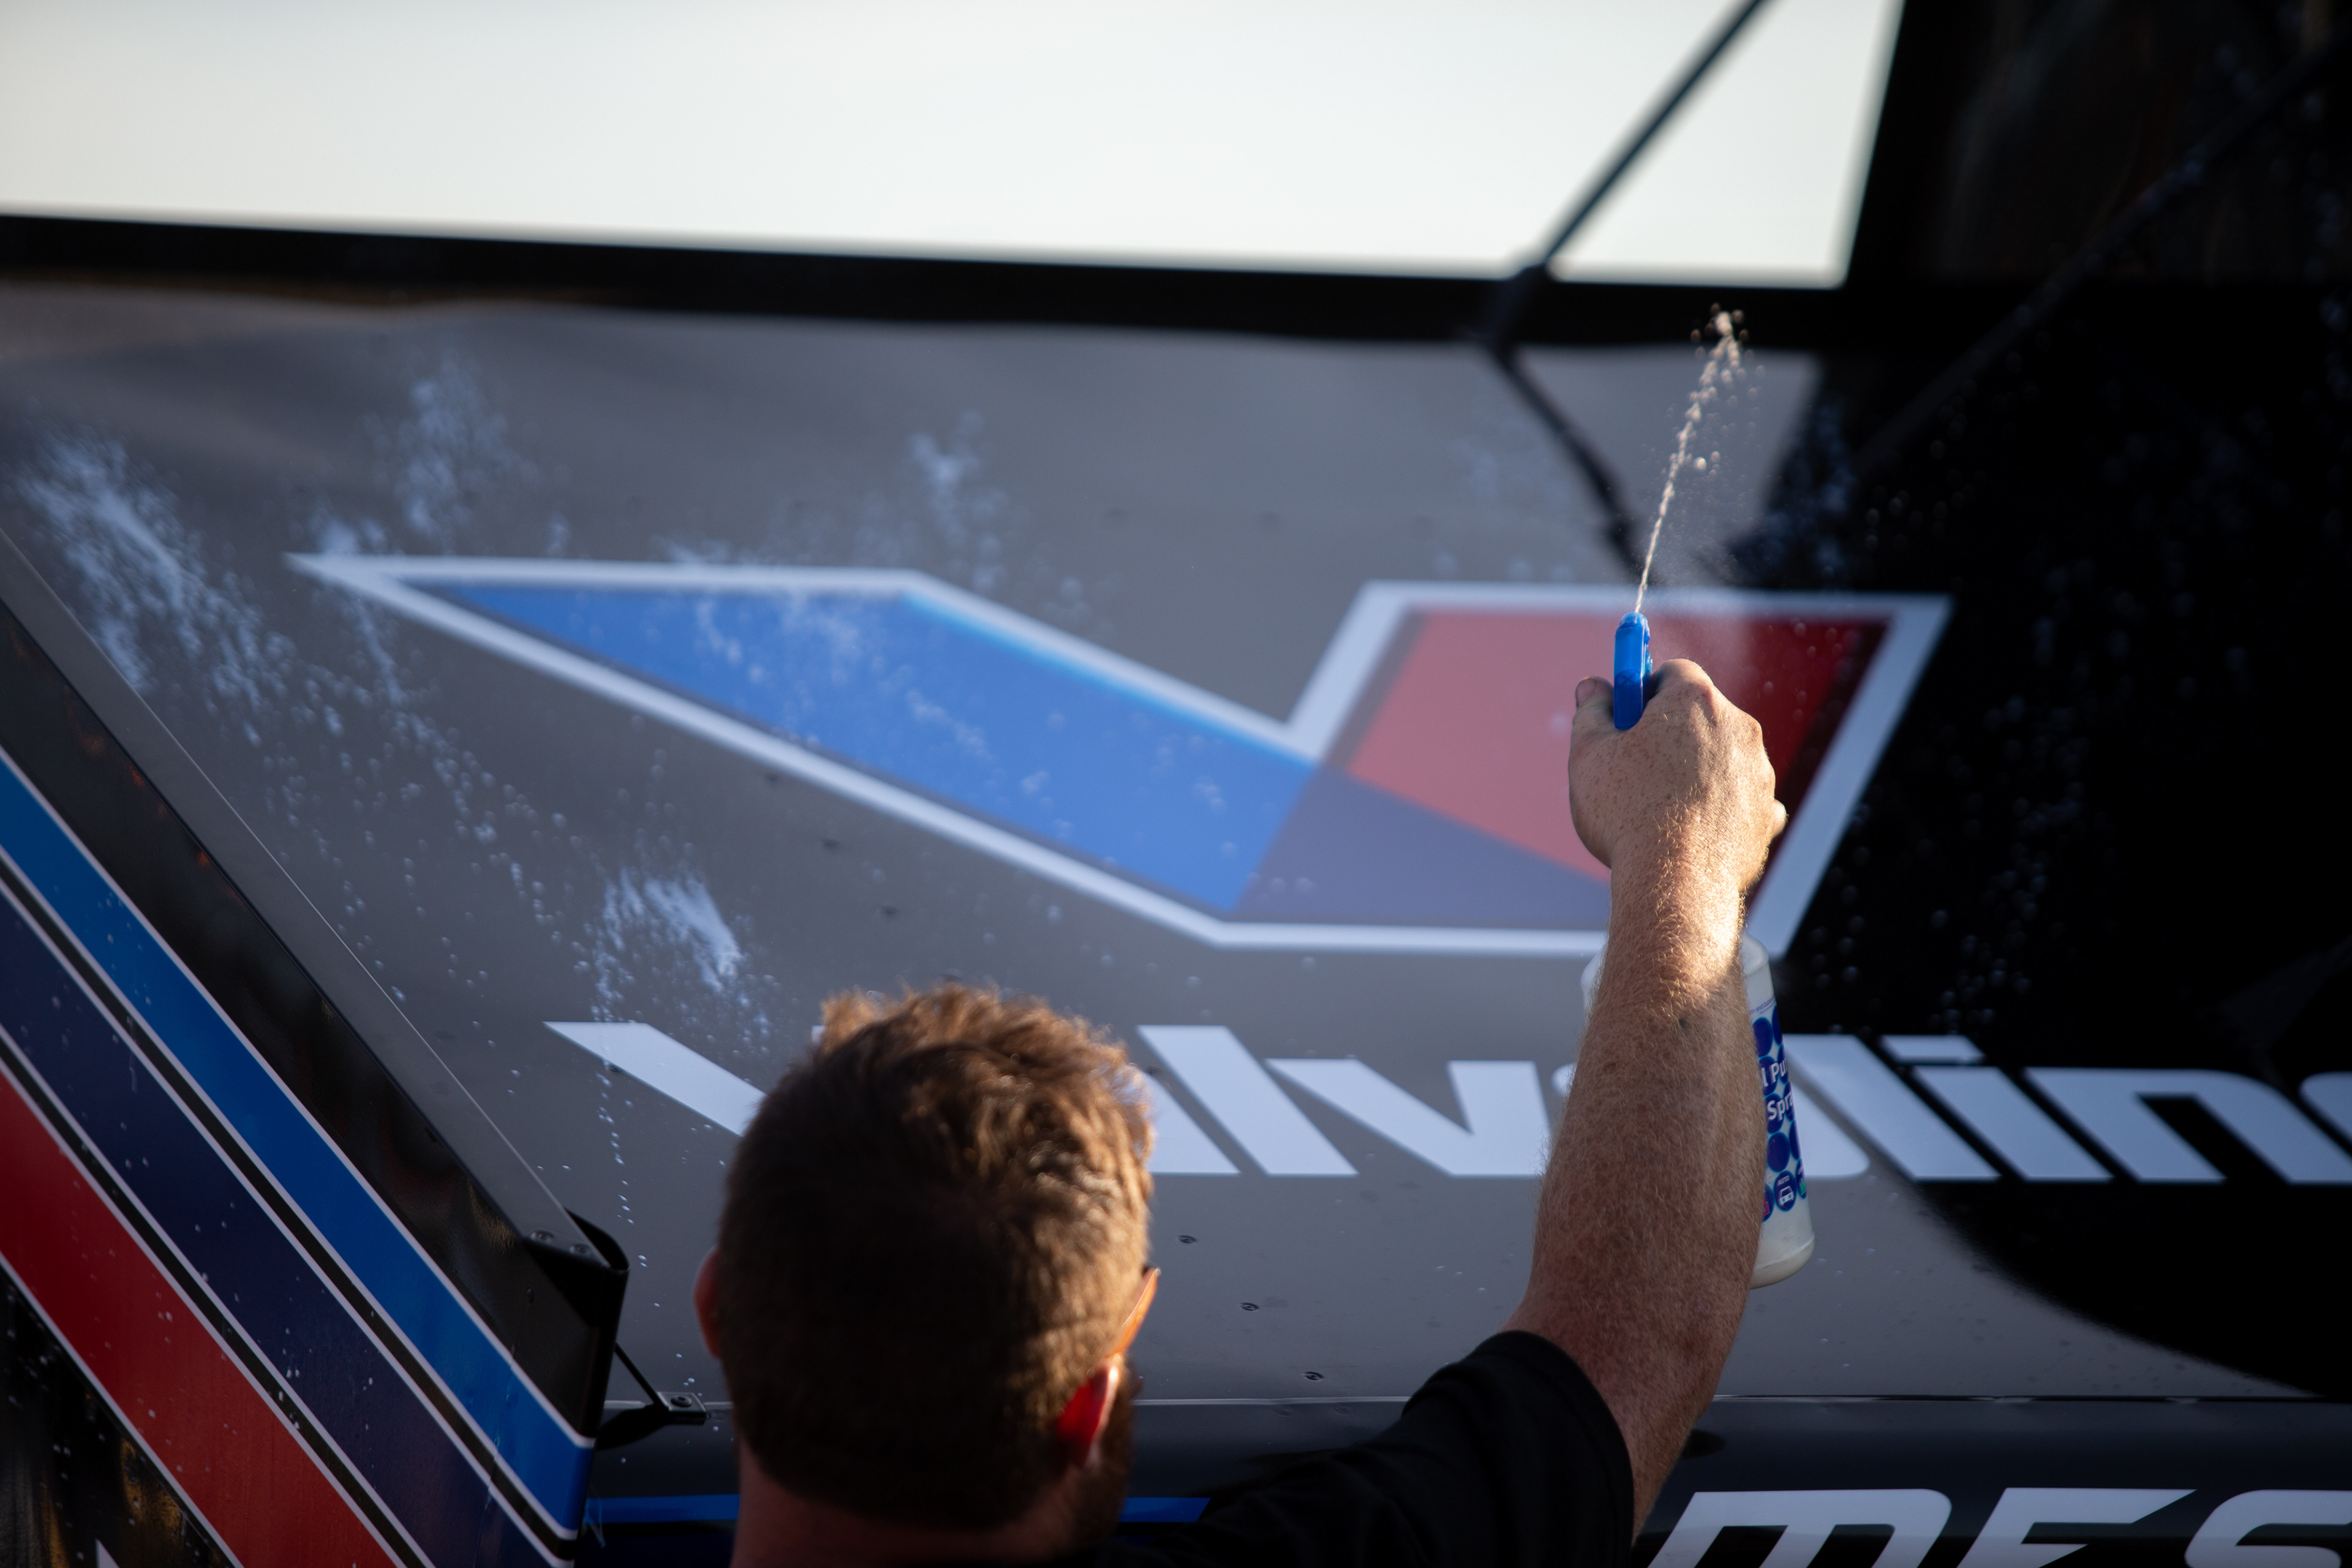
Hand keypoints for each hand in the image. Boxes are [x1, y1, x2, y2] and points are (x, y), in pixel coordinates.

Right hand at [1567, 660, 1785, 893]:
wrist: (1675, 882)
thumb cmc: (1627, 813)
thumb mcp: (1588, 756)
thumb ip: (1591, 713)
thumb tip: (1593, 688)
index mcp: (1695, 700)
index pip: (1673, 672)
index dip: (1644, 690)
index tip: (1626, 714)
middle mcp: (1739, 727)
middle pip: (1701, 715)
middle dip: (1670, 733)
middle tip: (1634, 765)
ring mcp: (1759, 772)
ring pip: (1722, 758)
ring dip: (1696, 771)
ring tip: (1658, 809)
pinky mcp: (1768, 815)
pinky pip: (1743, 800)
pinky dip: (1721, 809)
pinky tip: (1692, 831)